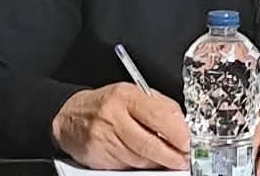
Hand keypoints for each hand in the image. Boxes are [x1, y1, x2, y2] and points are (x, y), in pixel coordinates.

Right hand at [52, 83, 189, 169]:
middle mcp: (114, 117)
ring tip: (170, 161)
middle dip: (171, 155)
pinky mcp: (98, 157)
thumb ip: (158, 105)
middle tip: (184, 159)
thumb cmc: (107, 103)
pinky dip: (142, 166)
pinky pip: (127, 166)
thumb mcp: (132, 92)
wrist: (70, 116)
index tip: (188, 141)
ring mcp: (104, 138)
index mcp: (126, 95)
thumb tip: (181, 123)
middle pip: (149, 143)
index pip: (157, 115)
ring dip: (159, 162)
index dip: (177, 132)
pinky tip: (149, 162)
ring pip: (139, 158)